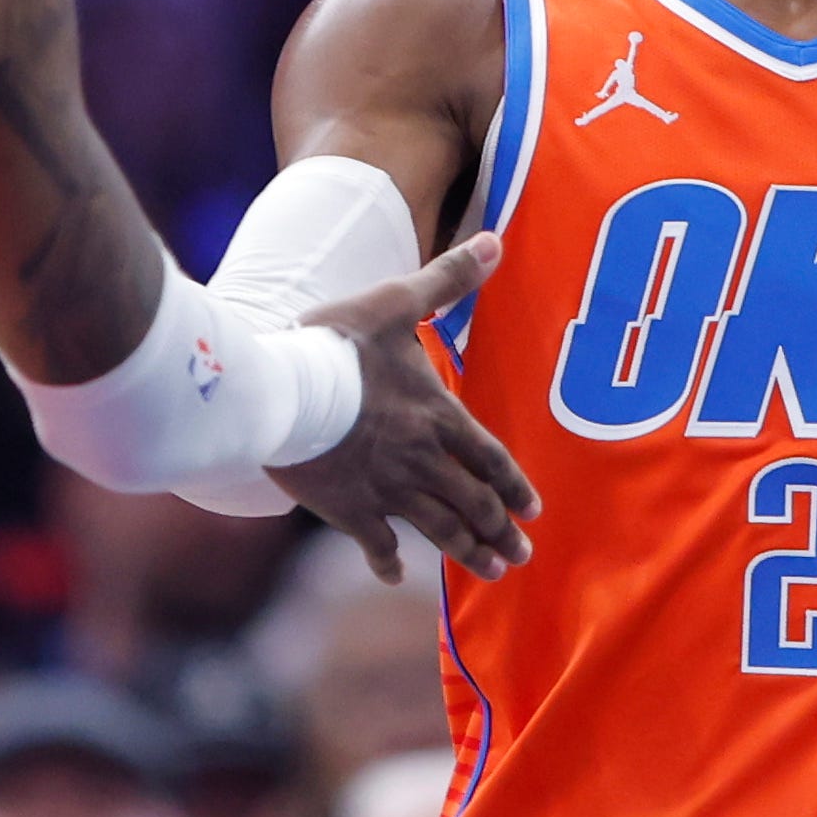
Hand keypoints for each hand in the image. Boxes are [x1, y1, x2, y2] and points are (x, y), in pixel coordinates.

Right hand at [272, 232, 539, 583]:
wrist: (283, 389)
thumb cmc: (340, 344)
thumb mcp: (398, 301)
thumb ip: (447, 278)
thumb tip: (495, 240)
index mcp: (438, 417)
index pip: (491, 459)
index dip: (515, 487)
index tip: (533, 512)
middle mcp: (422, 460)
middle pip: (474, 503)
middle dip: (500, 532)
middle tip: (518, 556)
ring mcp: (387, 490)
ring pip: (439, 530)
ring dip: (467, 552)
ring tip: (489, 571)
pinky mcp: (348, 509)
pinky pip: (375, 544)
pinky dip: (386, 562)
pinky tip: (394, 577)